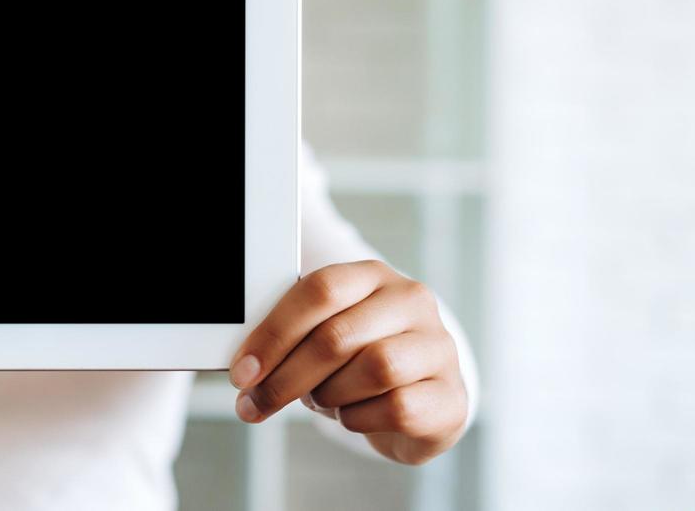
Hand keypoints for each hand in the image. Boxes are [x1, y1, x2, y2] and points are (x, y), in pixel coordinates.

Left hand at [228, 259, 468, 464]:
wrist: (417, 401)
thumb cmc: (357, 362)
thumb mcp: (325, 336)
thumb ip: (291, 338)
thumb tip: (245, 367)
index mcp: (372, 276)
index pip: (320, 289)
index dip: (274, 332)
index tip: (242, 370)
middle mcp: (411, 302)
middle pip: (338, 335)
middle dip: (286, 376)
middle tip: (256, 403)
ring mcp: (439, 346)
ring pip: (374, 368)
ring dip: (330, 394)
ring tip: (321, 400)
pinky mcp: (452, 395)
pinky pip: (398, 407)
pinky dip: (360, 418)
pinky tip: (352, 416)